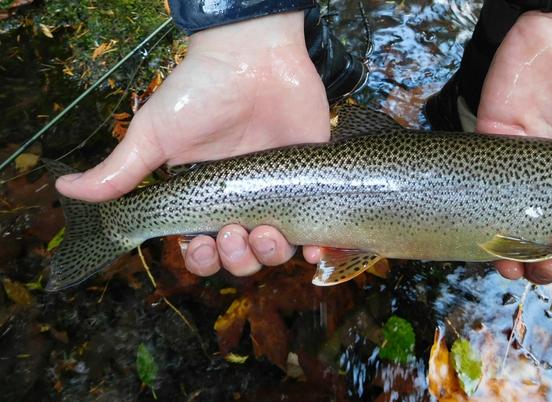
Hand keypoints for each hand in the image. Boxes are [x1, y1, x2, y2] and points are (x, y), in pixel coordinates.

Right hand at [55, 12, 328, 276]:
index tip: (201, 246)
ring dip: (269, 255)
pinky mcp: (308, 179)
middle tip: (236, 232)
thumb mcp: (154, 134)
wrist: (253, 56)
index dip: (201, 259)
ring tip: (266, 233)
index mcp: (202, 196)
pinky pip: (315, 227)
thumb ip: (119, 170)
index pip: (201, 246)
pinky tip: (311, 251)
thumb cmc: (199, 91)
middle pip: (239, 256)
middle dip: (236, 258)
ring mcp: (276, 191)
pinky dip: (314, 248)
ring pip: (275, 249)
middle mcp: (239, 200)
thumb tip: (64, 189)